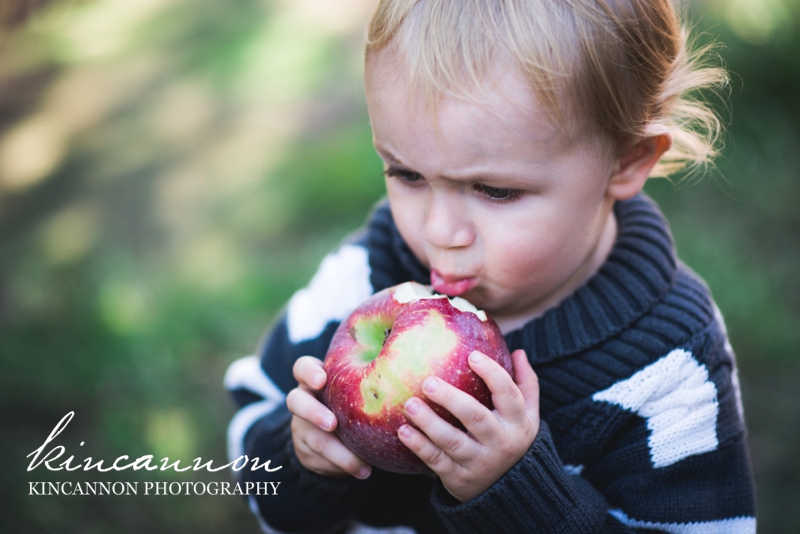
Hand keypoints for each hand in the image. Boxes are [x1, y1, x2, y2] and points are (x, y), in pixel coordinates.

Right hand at [286, 356, 371, 479]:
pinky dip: (343, 466)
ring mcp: (303, 425)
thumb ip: (370, 382)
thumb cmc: (353, 400)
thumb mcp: (357, 388)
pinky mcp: (306, 449)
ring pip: (309, 435)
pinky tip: (363, 471)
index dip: (308, 373)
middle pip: (295, 400)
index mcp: (316, 378)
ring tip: (358, 463)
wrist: (334, 433)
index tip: (321, 380)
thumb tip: (409, 381)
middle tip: (332, 424)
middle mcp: (305, 400)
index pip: (303, 368)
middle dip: (313, 412)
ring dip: (335, 450)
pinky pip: (320, 459)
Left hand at [397, 349, 539, 501]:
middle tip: (428, 382)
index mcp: (517, 422)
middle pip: (476, 418)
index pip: (509, 394)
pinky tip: (403, 431)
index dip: (492, 374)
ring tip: (409, 404)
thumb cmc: (512, 438)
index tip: (471, 356)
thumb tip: (518, 352)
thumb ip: (526, 384)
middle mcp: (499, 442)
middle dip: (451, 399)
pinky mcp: (458, 478)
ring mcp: (478, 462)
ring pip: (452, 441)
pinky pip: (436, 461)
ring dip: (429, 423)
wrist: (509, 490)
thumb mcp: (529, 415)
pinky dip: (419, 447)